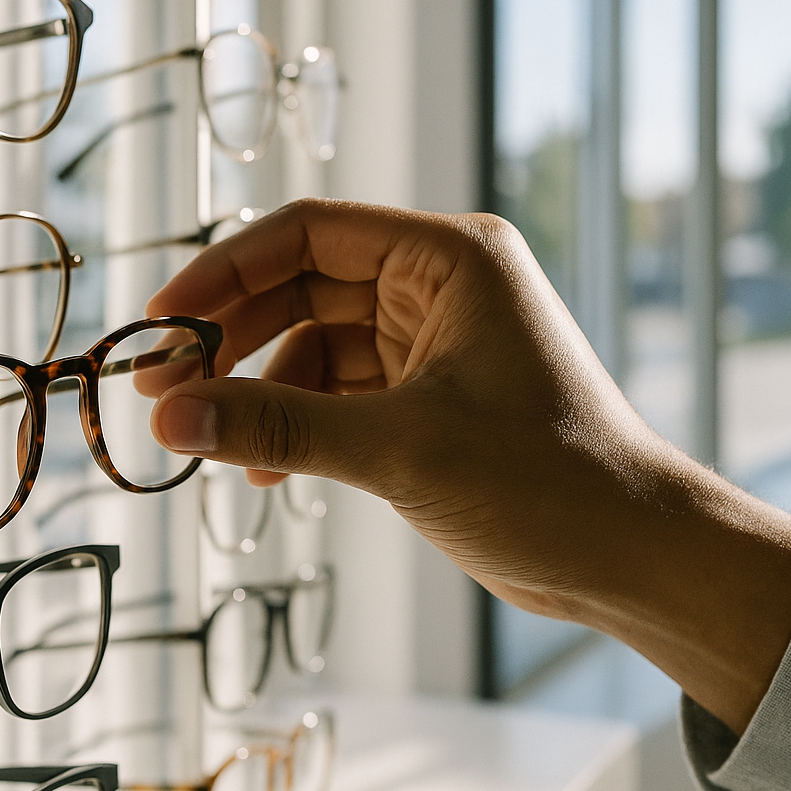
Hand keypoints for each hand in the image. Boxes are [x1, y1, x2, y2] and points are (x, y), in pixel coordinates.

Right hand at [146, 199, 790, 731]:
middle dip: (230, 336)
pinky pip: (336, 395)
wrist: (630, 557)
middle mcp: (439, 288)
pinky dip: (296, 425)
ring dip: (259, 389)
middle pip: (300, 287)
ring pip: (312, 346)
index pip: (307, 233)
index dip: (224, 270)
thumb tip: (168, 417)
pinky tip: (266, 472)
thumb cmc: (546, 481)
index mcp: (448, 259)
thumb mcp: (396, 447)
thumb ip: (276, 426)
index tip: (161, 318)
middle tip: (163, 387)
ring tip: (210, 438)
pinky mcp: (428, 400)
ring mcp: (433, 345)